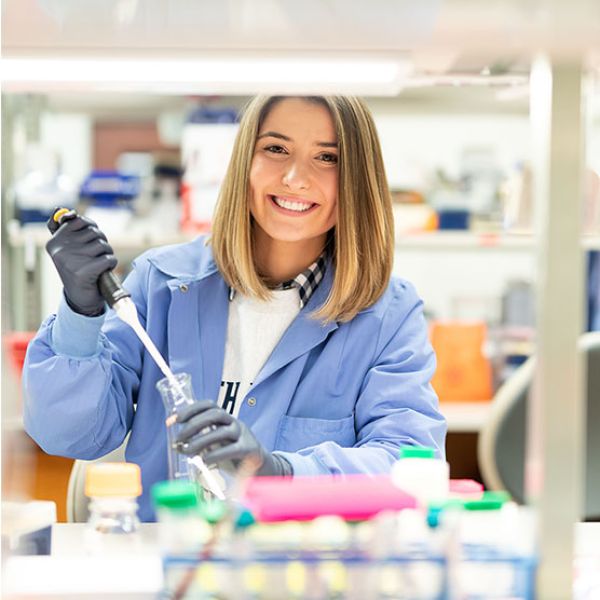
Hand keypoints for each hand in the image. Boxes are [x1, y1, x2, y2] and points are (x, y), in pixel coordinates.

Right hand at [46, 215, 116, 315]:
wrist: (80, 298)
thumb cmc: (79, 269)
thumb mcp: (69, 248)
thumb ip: (68, 229)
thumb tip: (65, 211)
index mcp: (54, 241)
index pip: (80, 221)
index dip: (92, 229)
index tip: (91, 240)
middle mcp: (60, 249)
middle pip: (95, 233)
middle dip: (102, 243)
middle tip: (96, 256)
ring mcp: (70, 260)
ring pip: (103, 245)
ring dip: (107, 254)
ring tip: (99, 264)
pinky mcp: (83, 272)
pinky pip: (108, 259)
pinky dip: (111, 264)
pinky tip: (103, 271)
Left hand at [174, 400, 292, 476]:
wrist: (261, 467)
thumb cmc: (233, 455)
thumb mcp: (216, 444)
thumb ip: (200, 441)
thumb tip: (177, 445)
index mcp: (225, 418)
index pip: (208, 405)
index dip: (190, 409)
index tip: (174, 420)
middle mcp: (234, 422)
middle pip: (215, 414)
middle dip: (193, 424)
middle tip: (178, 438)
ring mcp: (243, 435)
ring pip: (221, 431)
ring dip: (200, 441)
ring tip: (187, 451)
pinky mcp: (250, 449)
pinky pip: (231, 449)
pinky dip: (216, 454)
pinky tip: (204, 460)